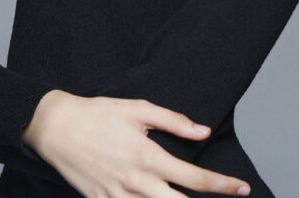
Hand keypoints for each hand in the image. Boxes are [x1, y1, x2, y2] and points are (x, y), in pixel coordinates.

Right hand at [22, 90, 250, 196]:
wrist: (56, 128)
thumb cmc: (98, 114)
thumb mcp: (139, 109)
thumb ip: (174, 121)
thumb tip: (203, 131)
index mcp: (149, 157)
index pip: (194, 178)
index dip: (222, 185)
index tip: (242, 188)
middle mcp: (136, 182)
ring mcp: (118, 196)